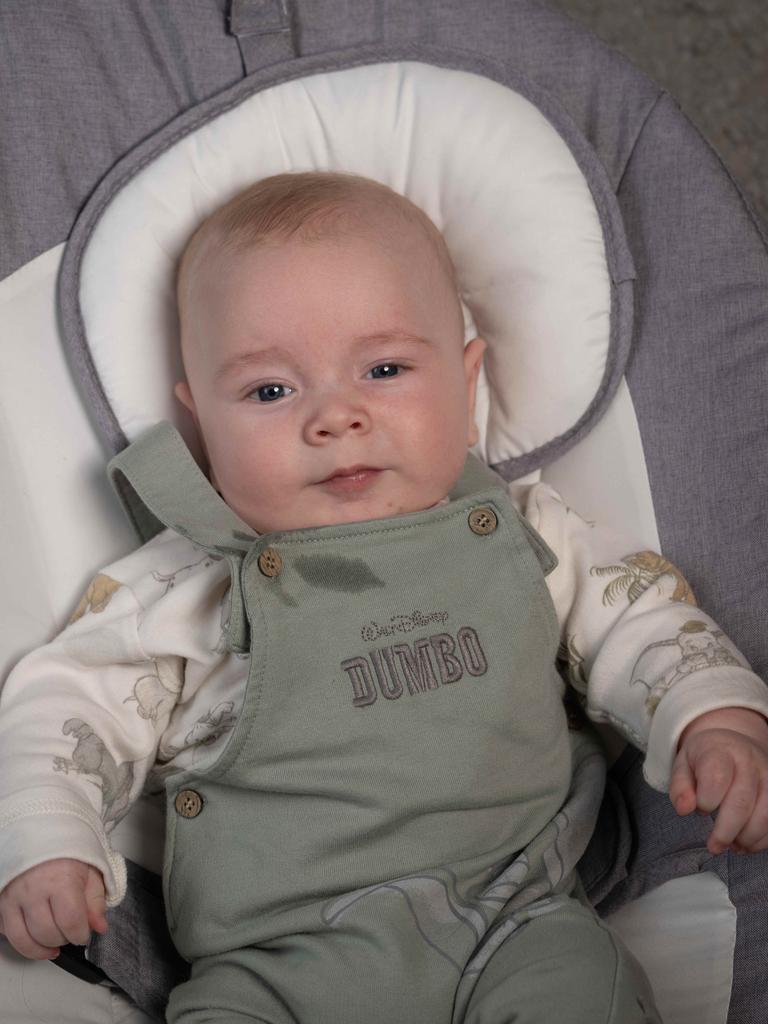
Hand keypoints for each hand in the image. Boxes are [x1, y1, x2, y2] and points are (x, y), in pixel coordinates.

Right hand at [0, 858, 107, 959]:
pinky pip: (5, 932)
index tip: (84, 934)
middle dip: (63, 939)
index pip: (70, 922)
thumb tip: (99, 927)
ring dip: (40, 948)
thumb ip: (96, 902)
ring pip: (22, 939)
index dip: (80, 935)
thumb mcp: (91, 870)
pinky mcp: (0, 901)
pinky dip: (19, 938)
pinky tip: (32, 933)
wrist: (41, 829)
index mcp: (60, 880)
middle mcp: (33, 890)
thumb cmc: (67, 849)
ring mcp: (12, 896)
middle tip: (69, 934)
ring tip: (52, 946)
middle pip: (46, 933)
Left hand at [670, 707, 767, 854]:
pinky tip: (746, 843)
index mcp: (720, 750)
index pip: (716, 777)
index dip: (707, 800)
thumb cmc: (706, 759)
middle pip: (742, 802)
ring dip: (747, 838)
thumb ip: (680, 787)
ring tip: (732, 846)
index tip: (701, 809)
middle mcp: (749, 761)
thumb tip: (684, 810)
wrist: (735, 745)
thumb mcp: (683, 765)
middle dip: (726, 831)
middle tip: (714, 846)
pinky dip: (762, 839)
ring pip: (765, 815)